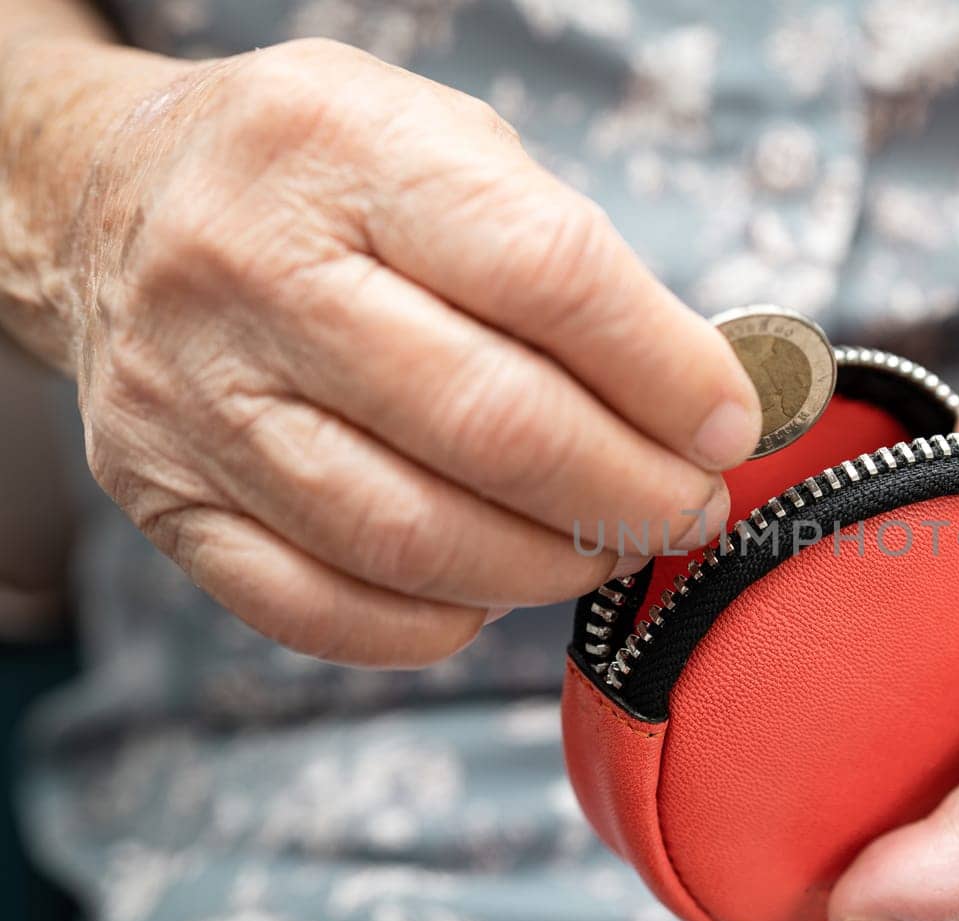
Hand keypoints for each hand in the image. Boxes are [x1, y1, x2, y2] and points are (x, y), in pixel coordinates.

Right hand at [60, 39, 758, 664]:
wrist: (113, 203)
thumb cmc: (330, 179)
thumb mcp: (450, 145)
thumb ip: (573, 261)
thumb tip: (702, 403)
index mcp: (342, 148)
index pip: (548, 275)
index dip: (665, 370)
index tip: (729, 421)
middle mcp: (248, 269)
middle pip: (490, 427)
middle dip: (630, 490)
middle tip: (690, 505)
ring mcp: (193, 396)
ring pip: (412, 537)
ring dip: (550, 567)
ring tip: (609, 543)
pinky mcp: (164, 498)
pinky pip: (322, 609)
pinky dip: (437, 623)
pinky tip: (490, 588)